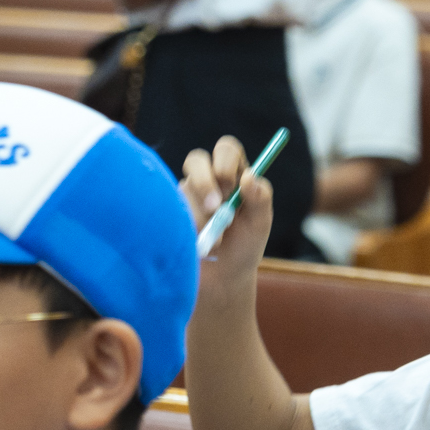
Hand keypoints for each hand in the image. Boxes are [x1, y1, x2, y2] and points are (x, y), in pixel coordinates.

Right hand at [182, 134, 272, 295]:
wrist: (221, 280)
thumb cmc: (244, 247)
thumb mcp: (259, 224)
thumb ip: (260, 198)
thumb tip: (249, 177)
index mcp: (233, 173)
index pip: (226, 149)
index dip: (225, 161)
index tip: (232, 184)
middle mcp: (207, 179)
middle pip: (196, 160)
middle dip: (205, 182)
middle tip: (217, 207)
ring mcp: (185, 196)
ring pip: (184, 190)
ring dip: (203, 218)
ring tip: (217, 243)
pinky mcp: (169, 212)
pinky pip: (170, 210)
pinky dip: (189, 229)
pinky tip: (199, 246)